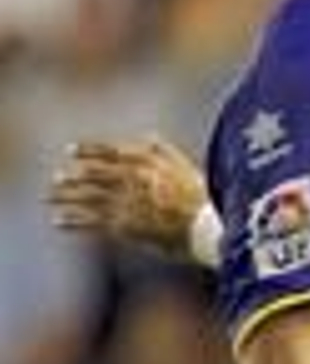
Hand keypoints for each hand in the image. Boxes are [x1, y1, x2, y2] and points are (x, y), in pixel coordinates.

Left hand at [49, 137, 205, 254]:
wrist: (205, 228)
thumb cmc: (200, 199)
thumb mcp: (186, 166)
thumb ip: (164, 150)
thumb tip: (146, 135)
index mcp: (145, 162)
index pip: (108, 151)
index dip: (87, 149)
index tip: (69, 150)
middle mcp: (130, 179)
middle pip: (92, 173)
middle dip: (72, 175)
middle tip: (56, 178)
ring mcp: (125, 202)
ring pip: (87, 196)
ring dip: (65, 196)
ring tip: (49, 197)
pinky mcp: (123, 225)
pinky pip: (90, 221)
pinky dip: (71, 221)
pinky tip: (58, 221)